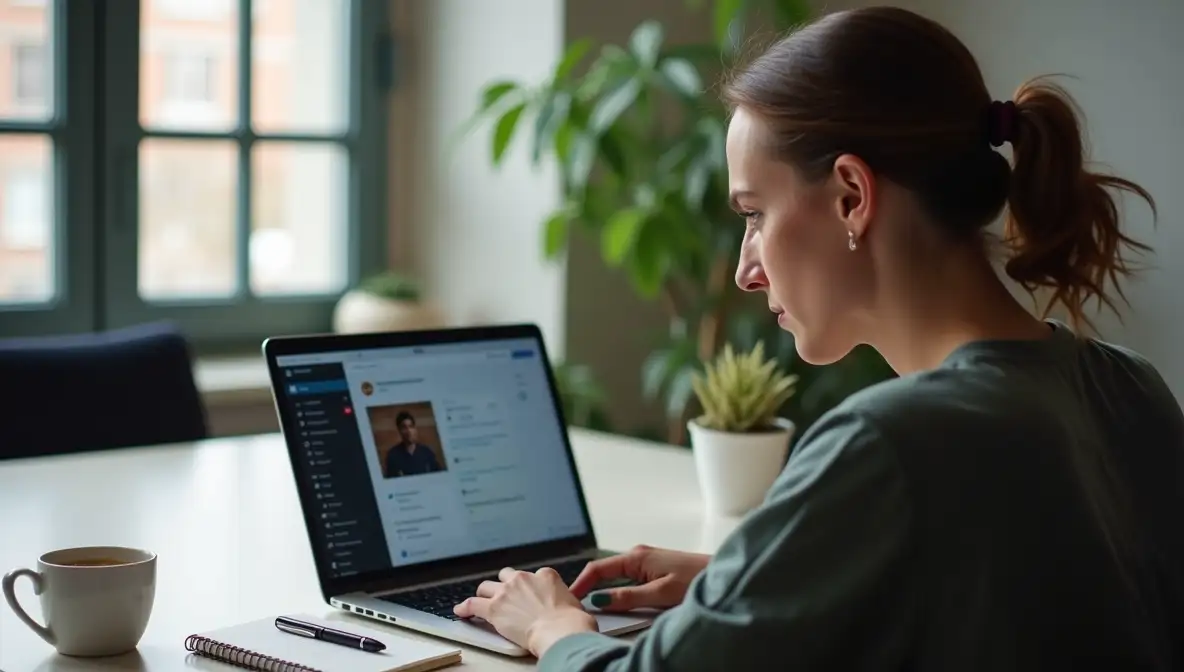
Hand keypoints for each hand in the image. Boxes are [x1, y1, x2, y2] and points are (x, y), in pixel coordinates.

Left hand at [454, 566, 597, 656]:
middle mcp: (524, 578)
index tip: (530, 596)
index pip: (533, 576)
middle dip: (505, 585)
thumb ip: (564, 598)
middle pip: (506, 576)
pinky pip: (473, 604)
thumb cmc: (571, 622)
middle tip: (505, 597)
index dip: (529, 588)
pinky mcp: (493, 608)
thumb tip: (564, 605)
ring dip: (485, 595)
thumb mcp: (574, 602)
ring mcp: (506, 592)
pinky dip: (465, 608)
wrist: (560, 631)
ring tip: (482, 603)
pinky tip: (461, 611)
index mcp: (546, 575)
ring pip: (487, 587)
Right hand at [569, 545, 710, 611]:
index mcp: (636, 557)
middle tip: (576, 604)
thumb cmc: (695, 580)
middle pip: (604, 571)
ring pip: (615, 576)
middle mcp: (638, 555)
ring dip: (603, 589)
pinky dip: (617, 590)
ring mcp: (646, 562)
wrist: (721, 576)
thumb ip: (628, 597)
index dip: (581, 583)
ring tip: (591, 606)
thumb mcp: (659, 593)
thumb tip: (599, 600)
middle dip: (588, 586)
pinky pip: (627, 579)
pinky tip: (615, 603)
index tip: (570, 598)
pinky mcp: (654, 570)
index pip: (598, 568)